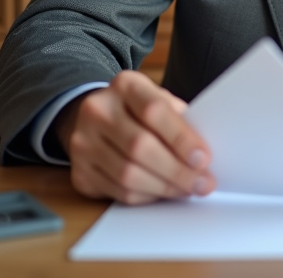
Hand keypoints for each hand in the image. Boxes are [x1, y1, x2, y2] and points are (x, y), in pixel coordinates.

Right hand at [55, 70, 214, 204]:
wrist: (96, 116)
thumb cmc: (139, 110)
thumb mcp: (159, 100)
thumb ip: (179, 120)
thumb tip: (203, 157)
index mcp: (124, 85)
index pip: (153, 111)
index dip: (181, 138)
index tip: (204, 159)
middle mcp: (97, 110)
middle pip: (139, 146)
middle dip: (177, 171)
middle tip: (203, 183)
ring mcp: (82, 141)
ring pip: (127, 174)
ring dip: (164, 188)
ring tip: (187, 190)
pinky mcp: (79, 171)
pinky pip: (117, 191)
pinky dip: (146, 196)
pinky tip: (163, 193)